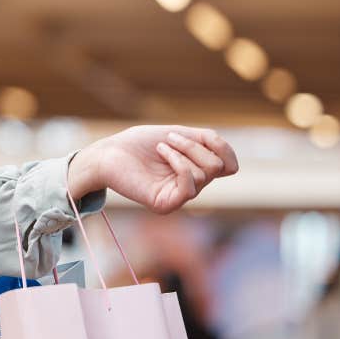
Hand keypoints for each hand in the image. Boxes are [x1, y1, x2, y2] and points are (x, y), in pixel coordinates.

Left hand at [68, 125, 238, 213]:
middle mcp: (191, 186)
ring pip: (205, 173)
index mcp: (196, 170)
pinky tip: (162, 152)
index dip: (223, 148)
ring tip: (161, 145)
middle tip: (169, 138)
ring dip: (183, 150)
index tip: (203, 135)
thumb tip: (231, 162)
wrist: (108, 152)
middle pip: (218, 166)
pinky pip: (189, 186)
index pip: (229, 165)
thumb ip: (208, 142)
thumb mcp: (179, 134)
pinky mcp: (166, 204)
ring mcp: (179, 197)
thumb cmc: (139, 143)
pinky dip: (179, 162)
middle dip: (196, 145)